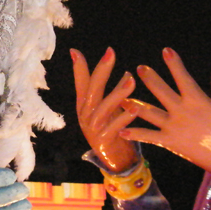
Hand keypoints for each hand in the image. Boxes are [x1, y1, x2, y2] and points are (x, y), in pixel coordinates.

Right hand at [72, 47, 137, 171]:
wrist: (113, 159)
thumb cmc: (110, 129)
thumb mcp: (107, 108)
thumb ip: (112, 91)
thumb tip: (122, 69)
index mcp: (85, 105)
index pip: (81, 82)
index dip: (78, 67)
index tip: (75, 50)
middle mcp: (86, 114)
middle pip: (92, 90)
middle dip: (101, 71)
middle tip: (110, 53)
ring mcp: (93, 128)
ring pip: (104, 108)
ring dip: (117, 93)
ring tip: (131, 80)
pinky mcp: (104, 141)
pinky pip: (115, 127)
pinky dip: (124, 117)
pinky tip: (135, 109)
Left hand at [120, 47, 210, 173]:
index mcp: (196, 100)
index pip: (183, 77)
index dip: (174, 63)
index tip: (166, 50)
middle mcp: (181, 111)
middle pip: (161, 91)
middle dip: (150, 78)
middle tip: (139, 68)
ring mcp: (173, 127)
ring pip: (150, 113)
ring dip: (135, 105)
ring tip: (122, 98)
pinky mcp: (170, 142)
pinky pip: (149, 137)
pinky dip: (135, 135)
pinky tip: (121, 131)